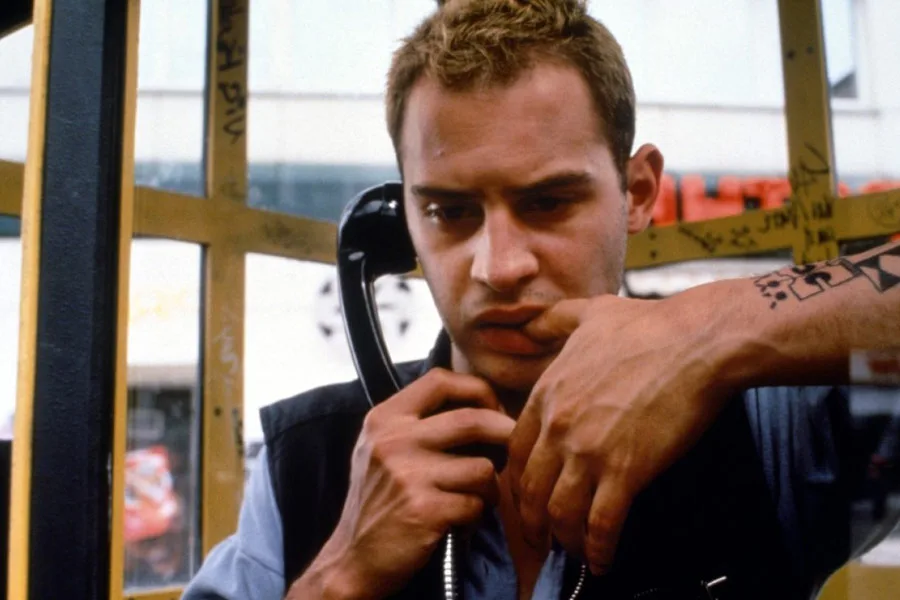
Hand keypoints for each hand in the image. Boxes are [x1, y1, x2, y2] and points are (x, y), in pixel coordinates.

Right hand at [300, 368, 514, 599]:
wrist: (353, 558)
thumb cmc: (378, 501)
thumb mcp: (381, 447)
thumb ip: (417, 421)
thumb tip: (480, 403)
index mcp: (384, 418)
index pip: (441, 379)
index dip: (477, 389)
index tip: (491, 409)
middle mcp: (393, 440)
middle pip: (473, 419)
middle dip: (504, 433)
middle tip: (510, 449)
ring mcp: (408, 475)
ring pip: (483, 467)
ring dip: (490, 487)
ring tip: (476, 497)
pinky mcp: (424, 510)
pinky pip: (476, 503)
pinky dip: (477, 515)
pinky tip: (460, 521)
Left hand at [508, 294, 733, 574]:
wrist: (697, 341)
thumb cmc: (648, 324)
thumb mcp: (587, 313)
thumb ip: (552, 320)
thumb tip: (529, 321)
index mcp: (547, 393)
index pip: (516, 452)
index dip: (518, 480)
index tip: (526, 496)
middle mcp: (559, 426)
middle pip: (530, 489)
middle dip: (530, 520)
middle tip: (539, 538)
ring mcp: (589, 450)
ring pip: (560, 513)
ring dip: (563, 540)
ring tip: (572, 553)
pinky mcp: (626, 471)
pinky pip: (601, 524)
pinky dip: (598, 549)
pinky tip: (602, 561)